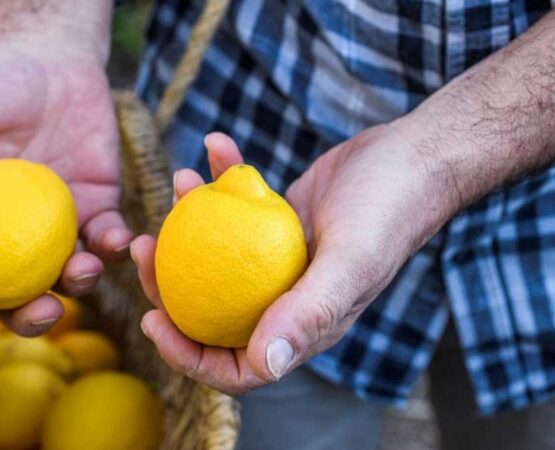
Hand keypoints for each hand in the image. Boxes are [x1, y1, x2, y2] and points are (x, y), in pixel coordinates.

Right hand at [0, 37, 130, 335]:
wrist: (54, 58)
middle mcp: (11, 231)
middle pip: (16, 292)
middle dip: (30, 316)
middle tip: (44, 310)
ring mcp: (56, 224)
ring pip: (65, 275)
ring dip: (77, 285)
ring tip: (82, 269)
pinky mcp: (97, 207)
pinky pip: (106, 240)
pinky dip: (112, 247)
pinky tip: (116, 239)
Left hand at [131, 128, 450, 394]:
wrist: (414, 156)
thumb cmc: (388, 210)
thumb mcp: (350, 262)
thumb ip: (308, 315)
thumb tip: (264, 366)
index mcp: (302, 327)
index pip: (235, 366)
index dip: (186, 354)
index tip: (150, 318)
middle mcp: (284, 299)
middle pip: (210, 308)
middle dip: (166, 284)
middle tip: (141, 246)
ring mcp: (276, 259)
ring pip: (213, 254)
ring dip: (186, 220)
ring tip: (179, 182)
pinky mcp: (275, 220)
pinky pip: (235, 206)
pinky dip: (222, 176)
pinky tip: (215, 147)